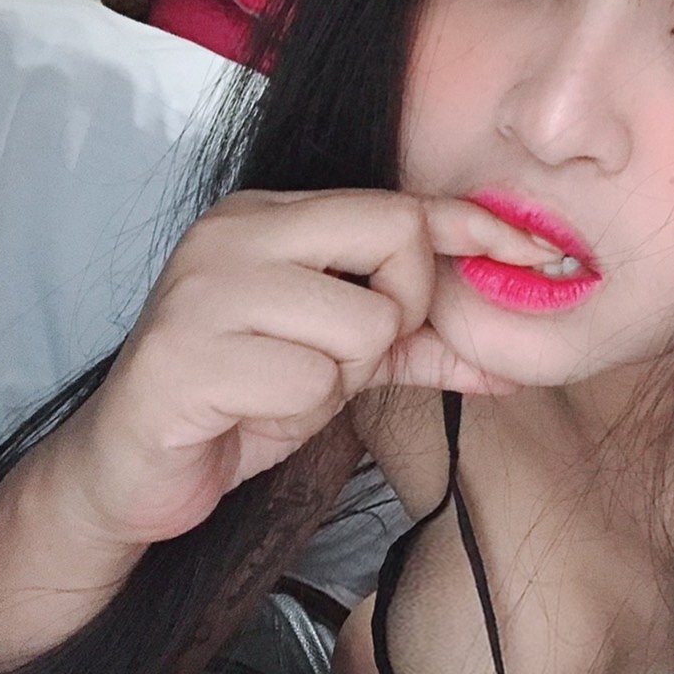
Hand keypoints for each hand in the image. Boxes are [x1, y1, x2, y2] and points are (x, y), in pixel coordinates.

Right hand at [50, 189, 558, 546]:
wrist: (132, 468)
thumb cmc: (237, 400)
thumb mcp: (338, 366)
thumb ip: (416, 347)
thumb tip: (509, 359)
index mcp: (270, 217)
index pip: (400, 205)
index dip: (477, 227)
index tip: (541, 251)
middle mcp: (236, 233)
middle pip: (396, 238)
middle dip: (399, 313)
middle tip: (346, 355)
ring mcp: (205, 288)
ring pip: (363, 321)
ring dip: (339, 377)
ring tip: (283, 385)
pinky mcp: (184, 353)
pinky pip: (309, 381)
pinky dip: (296, 411)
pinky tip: (249, 409)